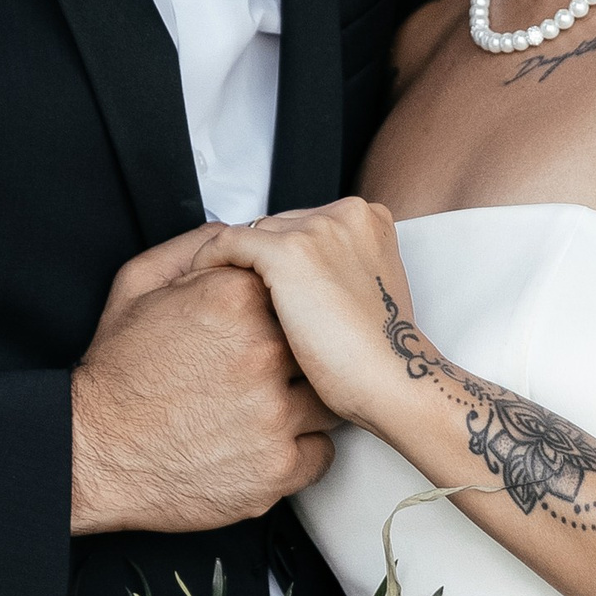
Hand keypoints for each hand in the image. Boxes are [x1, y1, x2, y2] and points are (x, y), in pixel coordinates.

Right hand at [69, 242, 337, 537]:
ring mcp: (275, 414)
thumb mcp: (137, 287)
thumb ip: (192, 249)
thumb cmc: (116, 374)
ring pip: (327, 398)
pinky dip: (301, 449)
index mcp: (235, 299)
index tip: (265, 326)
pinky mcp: (278, 467)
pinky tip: (265, 442)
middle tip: (262, 371)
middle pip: (317, 342)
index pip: (295, 288)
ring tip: (264, 408)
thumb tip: (234, 235)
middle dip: (298, 355)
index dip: (282, 310)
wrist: (94, 453)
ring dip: (304, 403)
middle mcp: (262, 353)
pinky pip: (323, 452)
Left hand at [189, 200, 417, 432]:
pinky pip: (229, 243)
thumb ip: (344, 268)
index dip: (285, 254)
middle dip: (263, 260)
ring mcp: (318, 230)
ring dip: (238, 264)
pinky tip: (202, 284)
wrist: (394, 381)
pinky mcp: (289, 253)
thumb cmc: (383, 354)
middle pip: (281, 225)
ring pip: (256, 234)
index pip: (307, 223)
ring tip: (219, 299)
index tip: (266, 282)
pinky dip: (210, 261)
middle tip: (239, 297)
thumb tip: (308, 273)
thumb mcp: (372, 295)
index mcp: (370, 219)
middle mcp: (345, 214)